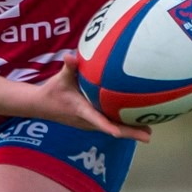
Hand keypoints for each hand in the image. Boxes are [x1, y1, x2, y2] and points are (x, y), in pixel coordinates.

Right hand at [34, 63, 151, 141]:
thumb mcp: (60, 78)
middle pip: (111, 129)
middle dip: (129, 133)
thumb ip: (69, 67)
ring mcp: (90, 123)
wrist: (43, 106)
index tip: (118, 133)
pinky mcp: (92, 122)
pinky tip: (136, 120)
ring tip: (148, 131)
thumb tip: (70, 55)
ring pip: (112, 128)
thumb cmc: (53, 91)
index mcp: (81, 110)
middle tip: (148, 135)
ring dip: (129, 131)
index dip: (107, 127)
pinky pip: (110, 124)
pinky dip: (123, 125)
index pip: (95, 120)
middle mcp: (87, 121)